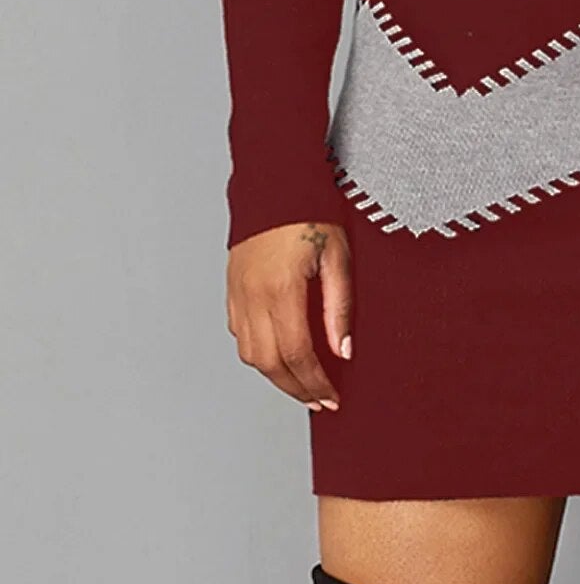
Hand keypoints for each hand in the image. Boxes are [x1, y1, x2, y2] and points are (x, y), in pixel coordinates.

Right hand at [226, 221, 351, 410]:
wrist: (275, 182)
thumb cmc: (311, 213)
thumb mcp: (337, 256)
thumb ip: (339, 306)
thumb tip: (343, 350)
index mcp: (280, 290)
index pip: (297, 354)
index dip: (315, 382)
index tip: (332, 397)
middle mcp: (253, 297)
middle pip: (270, 363)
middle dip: (296, 389)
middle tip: (319, 401)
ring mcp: (238, 294)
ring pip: (250, 354)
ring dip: (275, 376)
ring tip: (301, 384)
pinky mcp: (232, 288)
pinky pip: (239, 334)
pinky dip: (258, 353)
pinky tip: (278, 355)